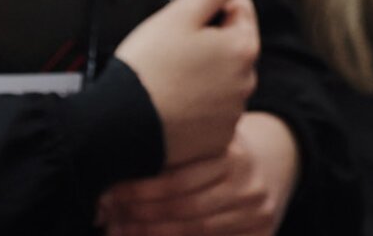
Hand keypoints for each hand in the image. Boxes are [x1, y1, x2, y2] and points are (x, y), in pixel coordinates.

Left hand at [98, 113, 298, 235]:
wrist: (262, 176)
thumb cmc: (218, 161)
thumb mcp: (204, 147)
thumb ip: (174, 151)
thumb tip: (116, 168)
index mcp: (234, 156)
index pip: (179, 180)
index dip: (140, 190)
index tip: (111, 193)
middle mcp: (249, 186)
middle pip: (184, 209)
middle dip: (141, 216)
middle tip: (110, 217)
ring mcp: (257, 214)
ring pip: (194, 231)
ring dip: (152, 234)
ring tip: (122, 230)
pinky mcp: (262, 235)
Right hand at [113, 0, 264, 167]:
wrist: (117, 128)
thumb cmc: (147, 67)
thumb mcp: (182, 12)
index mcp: (243, 47)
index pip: (239, 9)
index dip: (209, 10)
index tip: (183, 25)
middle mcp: (246, 82)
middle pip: (231, 45)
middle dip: (208, 43)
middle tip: (171, 52)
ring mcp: (232, 114)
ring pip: (222, 79)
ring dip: (203, 75)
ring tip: (168, 79)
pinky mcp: (217, 140)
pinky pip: (212, 112)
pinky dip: (197, 107)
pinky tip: (171, 105)